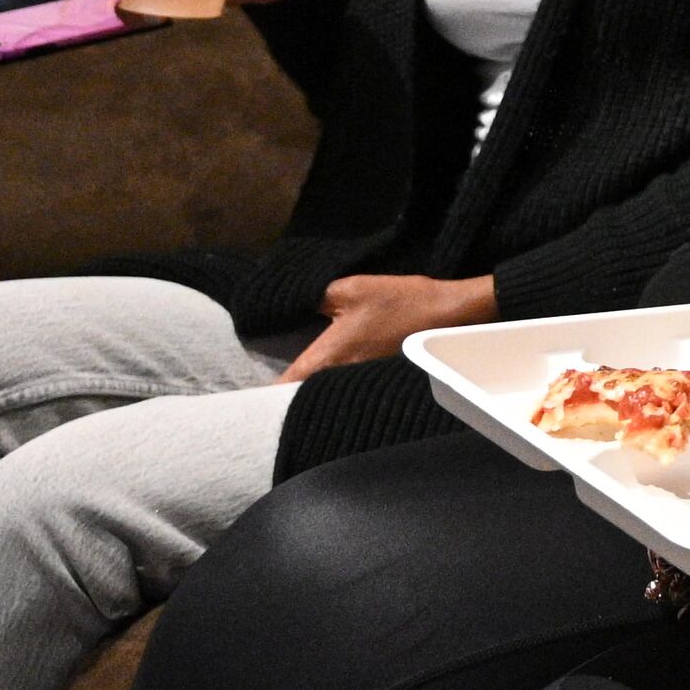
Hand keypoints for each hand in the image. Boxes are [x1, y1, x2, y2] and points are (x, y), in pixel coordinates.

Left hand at [272, 272, 495, 380]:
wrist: (450, 315)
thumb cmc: (401, 301)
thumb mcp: (351, 288)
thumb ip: (314, 297)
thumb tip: (289, 304)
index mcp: (328, 357)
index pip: (282, 386)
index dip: (258, 397)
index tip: (240, 401)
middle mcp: (340, 378)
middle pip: (299, 396)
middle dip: (280, 396)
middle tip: (260, 393)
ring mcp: (359, 382)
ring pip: (321, 393)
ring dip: (305, 392)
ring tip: (287, 388)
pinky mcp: (374, 378)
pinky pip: (342, 388)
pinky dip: (329, 387)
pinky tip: (327, 377)